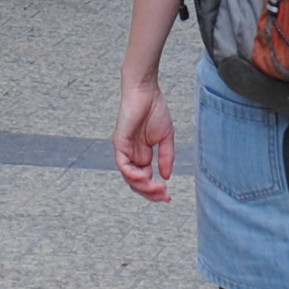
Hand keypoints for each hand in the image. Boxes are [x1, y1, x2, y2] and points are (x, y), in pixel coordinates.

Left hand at [114, 73, 175, 202]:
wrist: (146, 91)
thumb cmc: (155, 110)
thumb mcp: (166, 138)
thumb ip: (166, 157)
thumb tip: (166, 177)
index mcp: (142, 156)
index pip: (146, 180)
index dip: (156, 191)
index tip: (169, 197)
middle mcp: (131, 156)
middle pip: (137, 183)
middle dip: (150, 193)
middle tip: (164, 196)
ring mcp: (124, 151)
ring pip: (129, 178)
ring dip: (143, 187)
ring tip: (157, 188)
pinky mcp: (119, 143)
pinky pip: (122, 165)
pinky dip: (132, 174)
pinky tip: (145, 177)